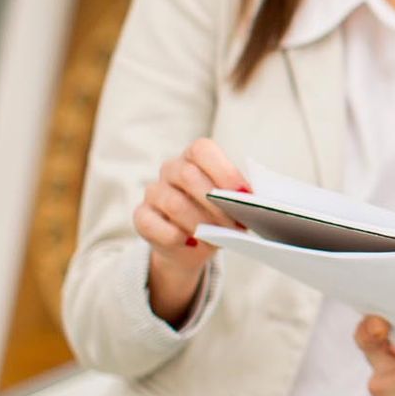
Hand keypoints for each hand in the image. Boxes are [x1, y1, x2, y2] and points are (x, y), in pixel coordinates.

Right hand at [133, 138, 245, 325]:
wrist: (192, 245)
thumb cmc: (218, 216)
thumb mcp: (231, 203)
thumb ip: (238, 196)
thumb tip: (252, 199)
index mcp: (194, 156)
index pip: (203, 150)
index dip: (225, 171)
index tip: (245, 194)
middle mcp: (170, 169)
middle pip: (188, 176)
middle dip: (216, 202)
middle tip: (236, 223)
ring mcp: (153, 192)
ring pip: (174, 203)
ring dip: (200, 222)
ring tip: (219, 235)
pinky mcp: (141, 217)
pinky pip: (153, 224)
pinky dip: (175, 236)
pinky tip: (191, 243)